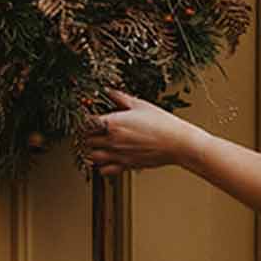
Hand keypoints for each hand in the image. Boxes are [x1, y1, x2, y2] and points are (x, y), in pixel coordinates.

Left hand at [76, 89, 202, 175]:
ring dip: (92, 151)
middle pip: (85, 141)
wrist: (177, 143)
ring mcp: (117, 155)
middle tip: (93, 131)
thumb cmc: (161, 122)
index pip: (85, 124)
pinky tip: (108, 158)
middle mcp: (111, 140)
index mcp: (112, 123)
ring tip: (99, 145)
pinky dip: (102, 166)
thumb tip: (107, 90)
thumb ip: (119, 97)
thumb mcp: (139, 105)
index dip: (84, 121)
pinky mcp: (125, 166)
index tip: (88, 119)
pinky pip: (103, 170)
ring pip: (91, 156)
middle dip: (87, 136)